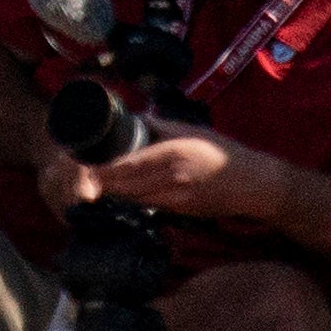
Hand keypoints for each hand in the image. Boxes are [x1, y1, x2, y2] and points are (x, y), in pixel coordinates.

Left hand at [79, 118, 260, 218]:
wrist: (251, 184)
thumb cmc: (221, 151)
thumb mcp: (190, 130)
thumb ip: (161, 125)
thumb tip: (136, 118)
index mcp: (172, 154)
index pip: (128, 165)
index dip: (103, 170)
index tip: (83, 165)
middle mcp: (171, 179)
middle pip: (126, 186)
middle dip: (101, 183)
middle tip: (80, 176)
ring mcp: (176, 199)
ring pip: (134, 199)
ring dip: (114, 193)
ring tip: (95, 184)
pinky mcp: (180, 212)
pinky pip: (148, 206)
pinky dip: (132, 199)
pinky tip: (122, 193)